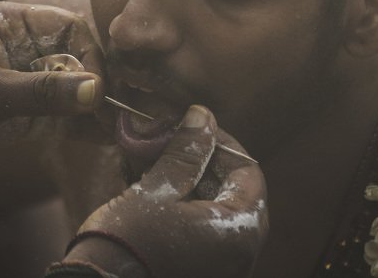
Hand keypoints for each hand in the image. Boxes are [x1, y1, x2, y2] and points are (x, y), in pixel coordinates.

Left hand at [0, 1, 105, 184]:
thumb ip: (42, 92)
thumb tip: (97, 90)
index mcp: (3, 24)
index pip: (63, 27)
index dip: (88, 52)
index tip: (103, 84)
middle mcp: (14, 49)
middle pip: (71, 58)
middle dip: (95, 83)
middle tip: (118, 109)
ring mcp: (15, 82)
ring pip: (66, 90)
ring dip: (90, 108)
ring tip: (119, 128)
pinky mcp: (14, 115)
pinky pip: (54, 115)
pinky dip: (76, 126)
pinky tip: (100, 138)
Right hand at [66, 106, 267, 277]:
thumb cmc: (128, 246)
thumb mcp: (158, 190)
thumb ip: (186, 152)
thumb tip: (203, 116)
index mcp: (240, 232)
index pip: (249, 172)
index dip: (221, 144)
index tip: (192, 128)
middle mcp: (240, 254)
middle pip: (234, 192)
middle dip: (202, 163)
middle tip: (169, 144)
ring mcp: (221, 267)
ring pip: (216, 211)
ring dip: (189, 183)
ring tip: (153, 164)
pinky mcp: (200, 272)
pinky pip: (203, 232)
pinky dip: (184, 208)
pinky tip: (153, 192)